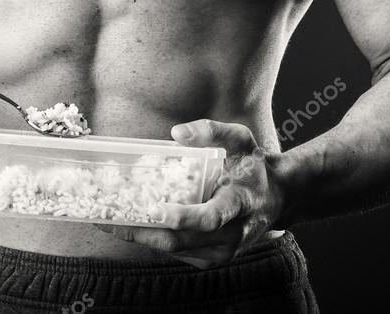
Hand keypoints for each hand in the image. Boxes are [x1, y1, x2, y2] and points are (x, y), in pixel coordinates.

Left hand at [96, 119, 287, 268]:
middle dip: (143, 231)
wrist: (279, 198)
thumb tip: (176, 133)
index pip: (209, 218)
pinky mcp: (213, 257)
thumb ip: (212, 131)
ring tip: (109, 221)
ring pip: (175, 250)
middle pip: (183, 240)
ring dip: (141, 238)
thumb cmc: (252, 165)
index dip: (181, 217)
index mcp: (240, 204)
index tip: (152, 209)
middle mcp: (233, 234)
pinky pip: (178, 253)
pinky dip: (153, 241)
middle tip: (109, 217)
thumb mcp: (240, 139)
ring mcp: (223, 250)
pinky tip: (131, 227)